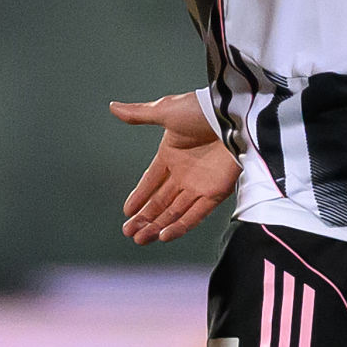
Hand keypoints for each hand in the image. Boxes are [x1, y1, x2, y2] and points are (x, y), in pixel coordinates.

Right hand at [112, 93, 239, 244]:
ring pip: (174, 212)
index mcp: (170, 155)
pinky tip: (163, 236)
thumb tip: (113, 107)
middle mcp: (184, 173)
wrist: (233, 116)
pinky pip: (194, 215)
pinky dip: (179, 226)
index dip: (139, 196)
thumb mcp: (166, 110)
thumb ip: (139, 114)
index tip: (126, 211)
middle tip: (128, 232)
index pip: (151, 181)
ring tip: (139, 239)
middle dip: (144, 217)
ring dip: (157, 226)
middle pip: (161, 201)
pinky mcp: (215, 193)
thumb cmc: (200, 109)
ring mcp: (199, 185)